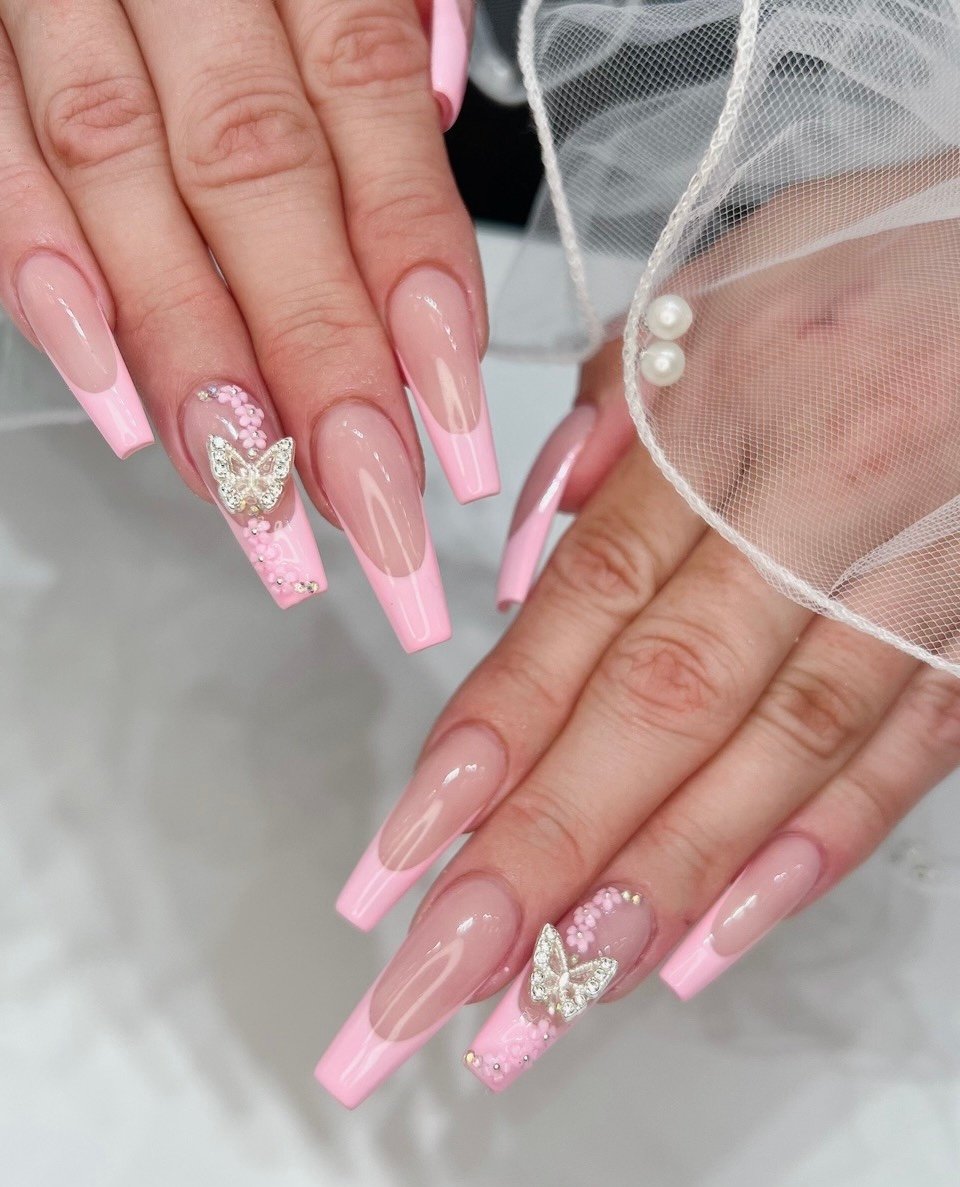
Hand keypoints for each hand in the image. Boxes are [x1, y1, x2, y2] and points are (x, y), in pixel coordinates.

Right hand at [0, 0, 485, 649]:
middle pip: (261, 185)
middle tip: (378, 525)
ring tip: (261, 502)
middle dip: (324, 373)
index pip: (370, 129)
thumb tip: (425, 128)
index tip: (457, 432)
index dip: (418, 290)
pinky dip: (47, 274)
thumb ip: (373, 21)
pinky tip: (115, 397)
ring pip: (129, 187)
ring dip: (198, 363)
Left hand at [314, 199, 959, 1103]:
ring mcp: (899, 583)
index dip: (484, 748)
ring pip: (762, 762)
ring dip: (650, 893)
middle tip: (435, 987)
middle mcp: (800, 517)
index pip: (574, 620)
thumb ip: (608, 428)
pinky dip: (805, 856)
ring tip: (548, 1002)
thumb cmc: (869, 264)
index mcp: (713, 424)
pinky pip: (900, 757)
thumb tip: (521, 565)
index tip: (401, 859)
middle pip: (649, 717)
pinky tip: (710, 942)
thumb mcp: (711, 294)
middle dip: (535, 864)